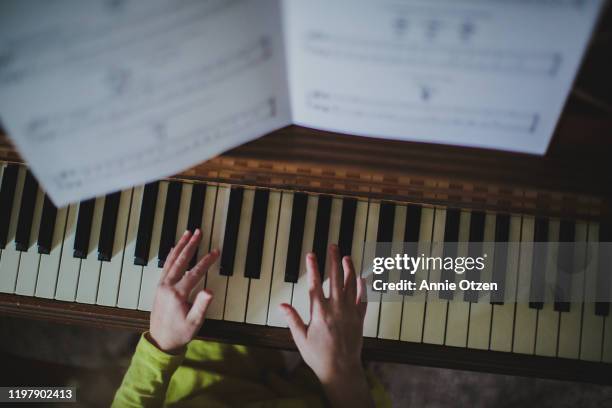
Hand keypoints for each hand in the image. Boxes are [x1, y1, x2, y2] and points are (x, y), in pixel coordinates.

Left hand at [149, 229, 218, 352]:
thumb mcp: (194, 322)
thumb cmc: (179, 333)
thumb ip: (202, 306)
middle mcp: (167, 287)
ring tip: (187, 234)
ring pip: (171, 260)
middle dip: (190, 245)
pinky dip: (171, 255)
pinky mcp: (159, 288)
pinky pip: (166, 266)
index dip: (206, 261)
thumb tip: (210, 291)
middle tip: (198, 232)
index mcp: (177, 294)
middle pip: (180, 260)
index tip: (215, 251)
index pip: (194, 273)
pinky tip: (175, 248)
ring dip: (180, 246)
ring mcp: (161, 286)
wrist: (160, 342)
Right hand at [281, 244, 372, 406]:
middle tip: (333, 247)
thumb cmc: (318, 356)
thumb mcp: (300, 338)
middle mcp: (336, 310)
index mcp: (319, 314)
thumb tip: (282, 305)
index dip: (313, 268)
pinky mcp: (359, 319)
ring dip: (349, 270)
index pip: (315, 285)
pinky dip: (362, 287)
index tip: (311, 254)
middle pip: (336, 280)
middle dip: (334, 261)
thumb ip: (292, 319)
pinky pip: (362, 300)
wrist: (340, 370)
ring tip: (346, 257)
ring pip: (351, 286)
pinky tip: (361, 277)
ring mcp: (349, 314)